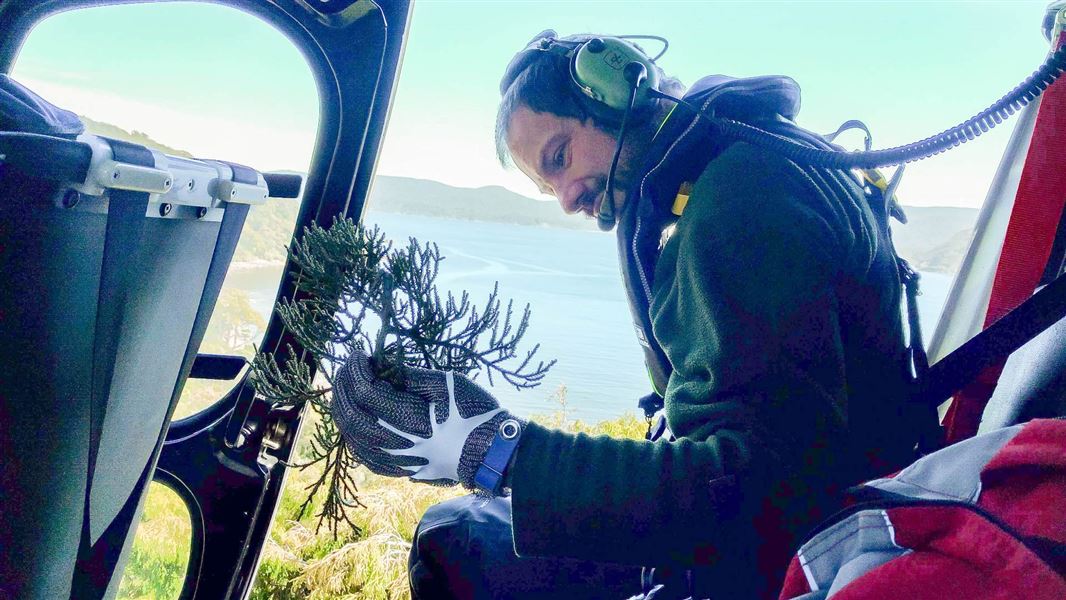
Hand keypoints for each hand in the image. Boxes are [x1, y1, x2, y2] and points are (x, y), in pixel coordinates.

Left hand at [331, 350, 515, 487]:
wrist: (490, 453)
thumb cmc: (473, 413)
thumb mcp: (447, 383)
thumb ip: (411, 375)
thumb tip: (382, 363)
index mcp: (410, 418)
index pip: (366, 392)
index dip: (356, 370)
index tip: (358, 354)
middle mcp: (397, 442)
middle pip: (352, 415)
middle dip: (343, 387)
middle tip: (346, 368)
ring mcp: (395, 460)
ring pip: (353, 436)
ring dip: (343, 409)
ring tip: (344, 389)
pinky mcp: (398, 470)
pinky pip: (363, 454)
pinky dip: (352, 433)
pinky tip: (353, 420)